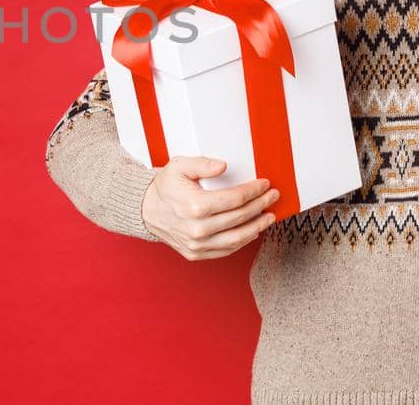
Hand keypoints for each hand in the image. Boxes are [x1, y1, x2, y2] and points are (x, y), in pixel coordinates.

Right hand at [142, 156, 279, 260]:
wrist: (146, 210)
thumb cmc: (165, 187)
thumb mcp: (179, 167)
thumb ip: (202, 164)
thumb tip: (224, 166)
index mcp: (195, 206)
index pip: (235, 199)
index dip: (254, 191)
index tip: (265, 184)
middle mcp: (197, 228)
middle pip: (240, 217)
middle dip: (261, 205)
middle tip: (272, 197)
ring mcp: (197, 244)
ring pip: (237, 238)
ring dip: (257, 226)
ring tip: (268, 216)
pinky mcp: (196, 254)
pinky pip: (226, 250)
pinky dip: (242, 241)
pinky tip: (251, 230)